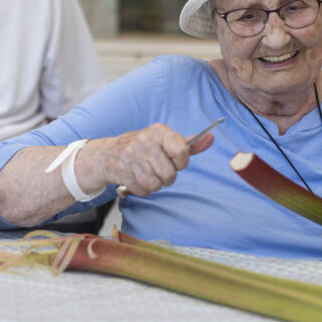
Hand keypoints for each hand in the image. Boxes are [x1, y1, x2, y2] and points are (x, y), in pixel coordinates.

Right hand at [94, 123, 213, 196]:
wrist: (109, 153)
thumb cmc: (145, 148)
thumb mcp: (166, 141)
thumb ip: (190, 144)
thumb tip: (211, 138)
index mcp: (159, 131)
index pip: (181, 151)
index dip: (182, 162)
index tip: (176, 162)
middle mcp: (144, 141)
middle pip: (169, 173)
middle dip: (168, 177)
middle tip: (160, 170)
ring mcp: (131, 156)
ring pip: (156, 184)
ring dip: (156, 185)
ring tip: (149, 174)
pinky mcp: (122, 171)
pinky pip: (143, 190)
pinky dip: (144, 190)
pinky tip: (138, 179)